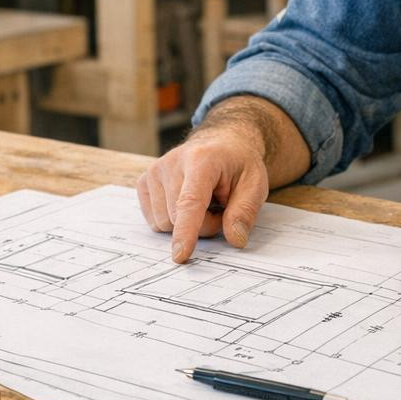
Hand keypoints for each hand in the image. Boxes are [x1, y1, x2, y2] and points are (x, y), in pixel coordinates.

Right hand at [136, 123, 269, 262]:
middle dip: (203, 225)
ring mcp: (154, 171)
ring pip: (164, 223)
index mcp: (202, 160)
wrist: (220, 144)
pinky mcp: (144, 182)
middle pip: (178, 219)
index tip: (180, 255)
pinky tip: (185, 203)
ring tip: (204, 203)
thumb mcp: (256, 184)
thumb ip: (245, 212)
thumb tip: (235, 239)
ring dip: (187, 224)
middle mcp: (171, 163)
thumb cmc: (237, 164)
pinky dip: (172, 220)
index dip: (186, 231)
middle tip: (220, 208)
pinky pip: (154, 221)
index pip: (190, 201)